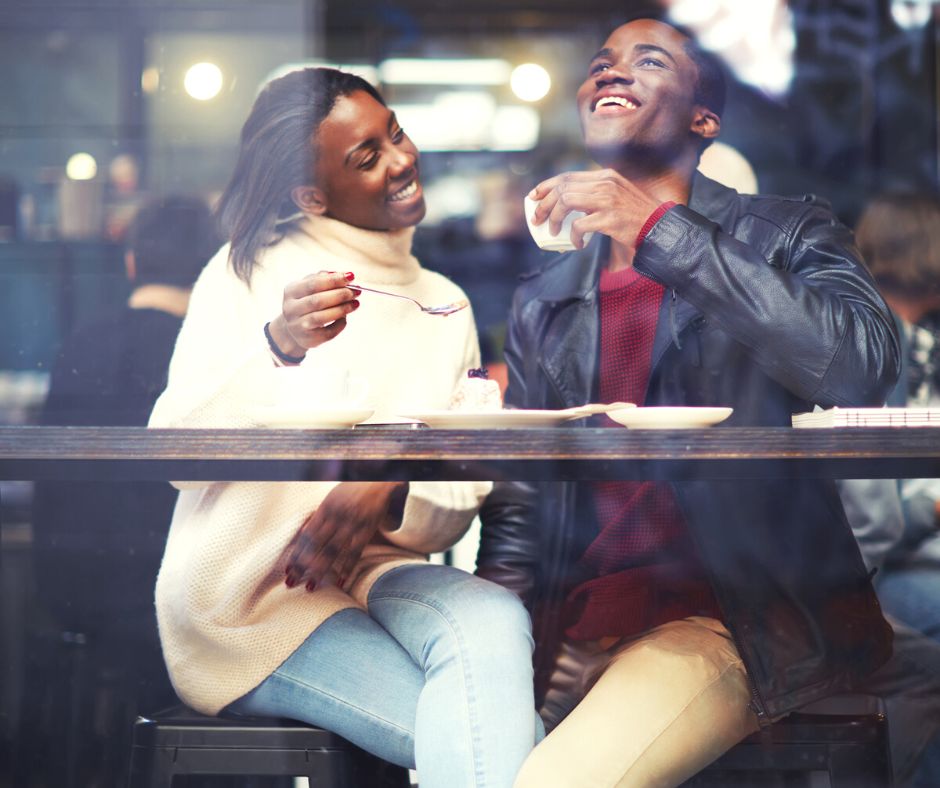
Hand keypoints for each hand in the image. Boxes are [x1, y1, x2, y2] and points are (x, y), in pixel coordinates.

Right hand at [267, 271, 359, 359]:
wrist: (295, 329)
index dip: (334, 280)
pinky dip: (340, 324)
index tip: (351, 277)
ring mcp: (297, 326)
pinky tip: (346, 317)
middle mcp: (291, 309)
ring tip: (355, 303)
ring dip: (342, 309)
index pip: (313, 283)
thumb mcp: (310, 288)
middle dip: (340, 295)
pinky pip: (328, 332)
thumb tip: (344, 275)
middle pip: (317, 301)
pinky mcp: (308, 340)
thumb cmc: (307, 302)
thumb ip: (324, 279)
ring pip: (321, 317)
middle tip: (356, 291)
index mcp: (291, 291)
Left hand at [284, 482, 407, 590]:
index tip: (287, 569)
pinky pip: (355, 552)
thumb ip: (320, 515)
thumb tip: (303, 532)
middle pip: (315, 545)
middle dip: (302, 565)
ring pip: (332, 551)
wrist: (380, 480)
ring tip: (311, 587)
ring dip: (320, 570)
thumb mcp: (333, 497)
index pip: (306, 534)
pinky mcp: (367, 529)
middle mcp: (337, 516)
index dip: (296, 553)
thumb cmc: (354, 489)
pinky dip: (347, 568)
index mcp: (326, 507)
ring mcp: (352, 523)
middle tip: (291, 582)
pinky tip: (339, 582)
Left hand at [528, 170, 663, 249]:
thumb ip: (596, 194)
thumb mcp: (616, 195)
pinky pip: (580, 226)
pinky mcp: (609, 218)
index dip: (546, 186)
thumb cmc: (635, 216)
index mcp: (605, 176)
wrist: (659, 227)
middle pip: (562, 188)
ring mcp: (607, 200)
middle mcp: (605, 184)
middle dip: (544, 204)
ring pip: (566, 202)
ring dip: (554, 219)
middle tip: (537, 219)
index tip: (534, 196)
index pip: (567, 176)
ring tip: (554, 231)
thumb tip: (566, 204)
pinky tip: (577, 243)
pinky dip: (574, 236)